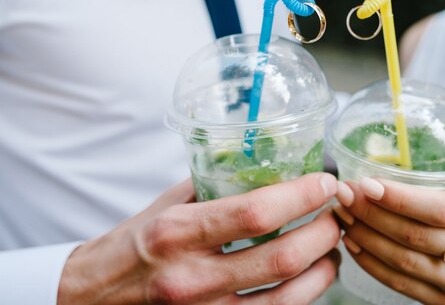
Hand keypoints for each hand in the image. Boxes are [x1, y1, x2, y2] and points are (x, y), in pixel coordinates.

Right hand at [58, 172, 340, 304]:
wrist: (95, 296)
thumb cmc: (134, 243)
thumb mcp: (168, 204)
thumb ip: (216, 185)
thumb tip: (267, 165)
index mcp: (177, 232)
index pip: (255, 214)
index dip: (300, 197)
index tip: (325, 183)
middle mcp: (192, 277)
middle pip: (281, 259)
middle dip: (323, 232)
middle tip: (336, 214)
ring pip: (288, 297)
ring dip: (324, 269)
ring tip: (332, 248)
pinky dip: (303, 295)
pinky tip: (310, 277)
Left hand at [334, 178, 444, 304]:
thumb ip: (440, 185)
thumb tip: (383, 164)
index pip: (438, 209)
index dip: (398, 198)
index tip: (366, 183)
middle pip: (413, 236)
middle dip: (371, 213)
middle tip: (344, 195)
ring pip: (402, 262)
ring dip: (364, 237)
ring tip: (341, 215)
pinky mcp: (443, 303)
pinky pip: (399, 283)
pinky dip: (370, 262)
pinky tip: (353, 242)